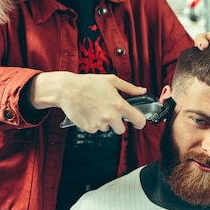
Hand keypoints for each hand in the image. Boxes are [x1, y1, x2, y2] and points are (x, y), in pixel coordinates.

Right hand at [29, 72, 147, 133]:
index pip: (138, 120)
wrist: (67, 89)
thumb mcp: (112, 80)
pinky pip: (95, 129)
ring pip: (107, 129)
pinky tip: (89, 112)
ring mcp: (99, 123)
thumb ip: (129, 88)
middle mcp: (111, 116)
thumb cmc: (88, 83)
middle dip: (118, 122)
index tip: (138, 122)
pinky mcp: (89, 128)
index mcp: (119, 105)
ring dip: (104, 122)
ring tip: (96, 108)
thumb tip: (142, 91)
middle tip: (110, 111)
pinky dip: (93, 123)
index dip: (140, 122)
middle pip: (121, 129)